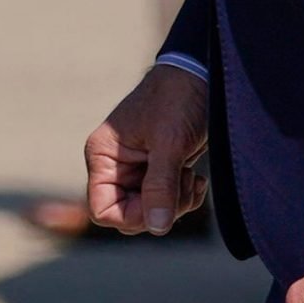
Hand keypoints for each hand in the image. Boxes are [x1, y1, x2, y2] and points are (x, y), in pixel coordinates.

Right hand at [84, 62, 209, 233]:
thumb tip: (156, 227)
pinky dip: (182, 197)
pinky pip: (164, 201)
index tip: (161, 204)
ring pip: (149, 211)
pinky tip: (195, 178)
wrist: (201, 75)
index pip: (103, 210)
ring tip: (191, 178)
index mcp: (103, 155)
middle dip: (159, 209)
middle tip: (183, 185)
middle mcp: (114, 165)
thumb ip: (160, 186)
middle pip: (128, 215)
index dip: (132, 216)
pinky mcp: (156, 169)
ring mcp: (135, 169)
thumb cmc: (178, 99)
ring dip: (175, 203)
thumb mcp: (169, 143)